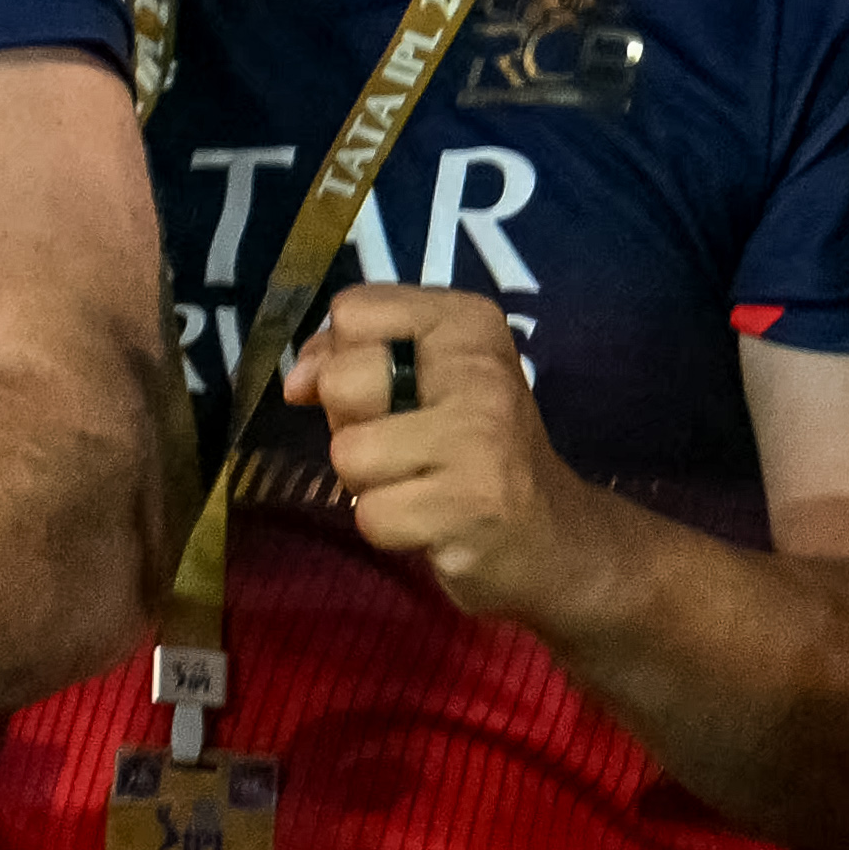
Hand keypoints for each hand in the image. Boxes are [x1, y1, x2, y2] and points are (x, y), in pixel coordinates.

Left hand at [296, 282, 603, 634]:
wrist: (552, 537)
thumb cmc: (470, 447)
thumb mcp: (419, 378)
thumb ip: (347, 357)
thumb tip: (295, 383)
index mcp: (466, 323)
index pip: (352, 311)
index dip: (342, 356)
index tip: (383, 391)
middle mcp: (479, 370)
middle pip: (341, 382)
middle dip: (353, 426)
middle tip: (407, 446)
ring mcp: (480, 438)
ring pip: (348, 455)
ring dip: (370, 484)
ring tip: (420, 485)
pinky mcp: (471, 506)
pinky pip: (370, 516)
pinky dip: (389, 528)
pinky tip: (434, 522)